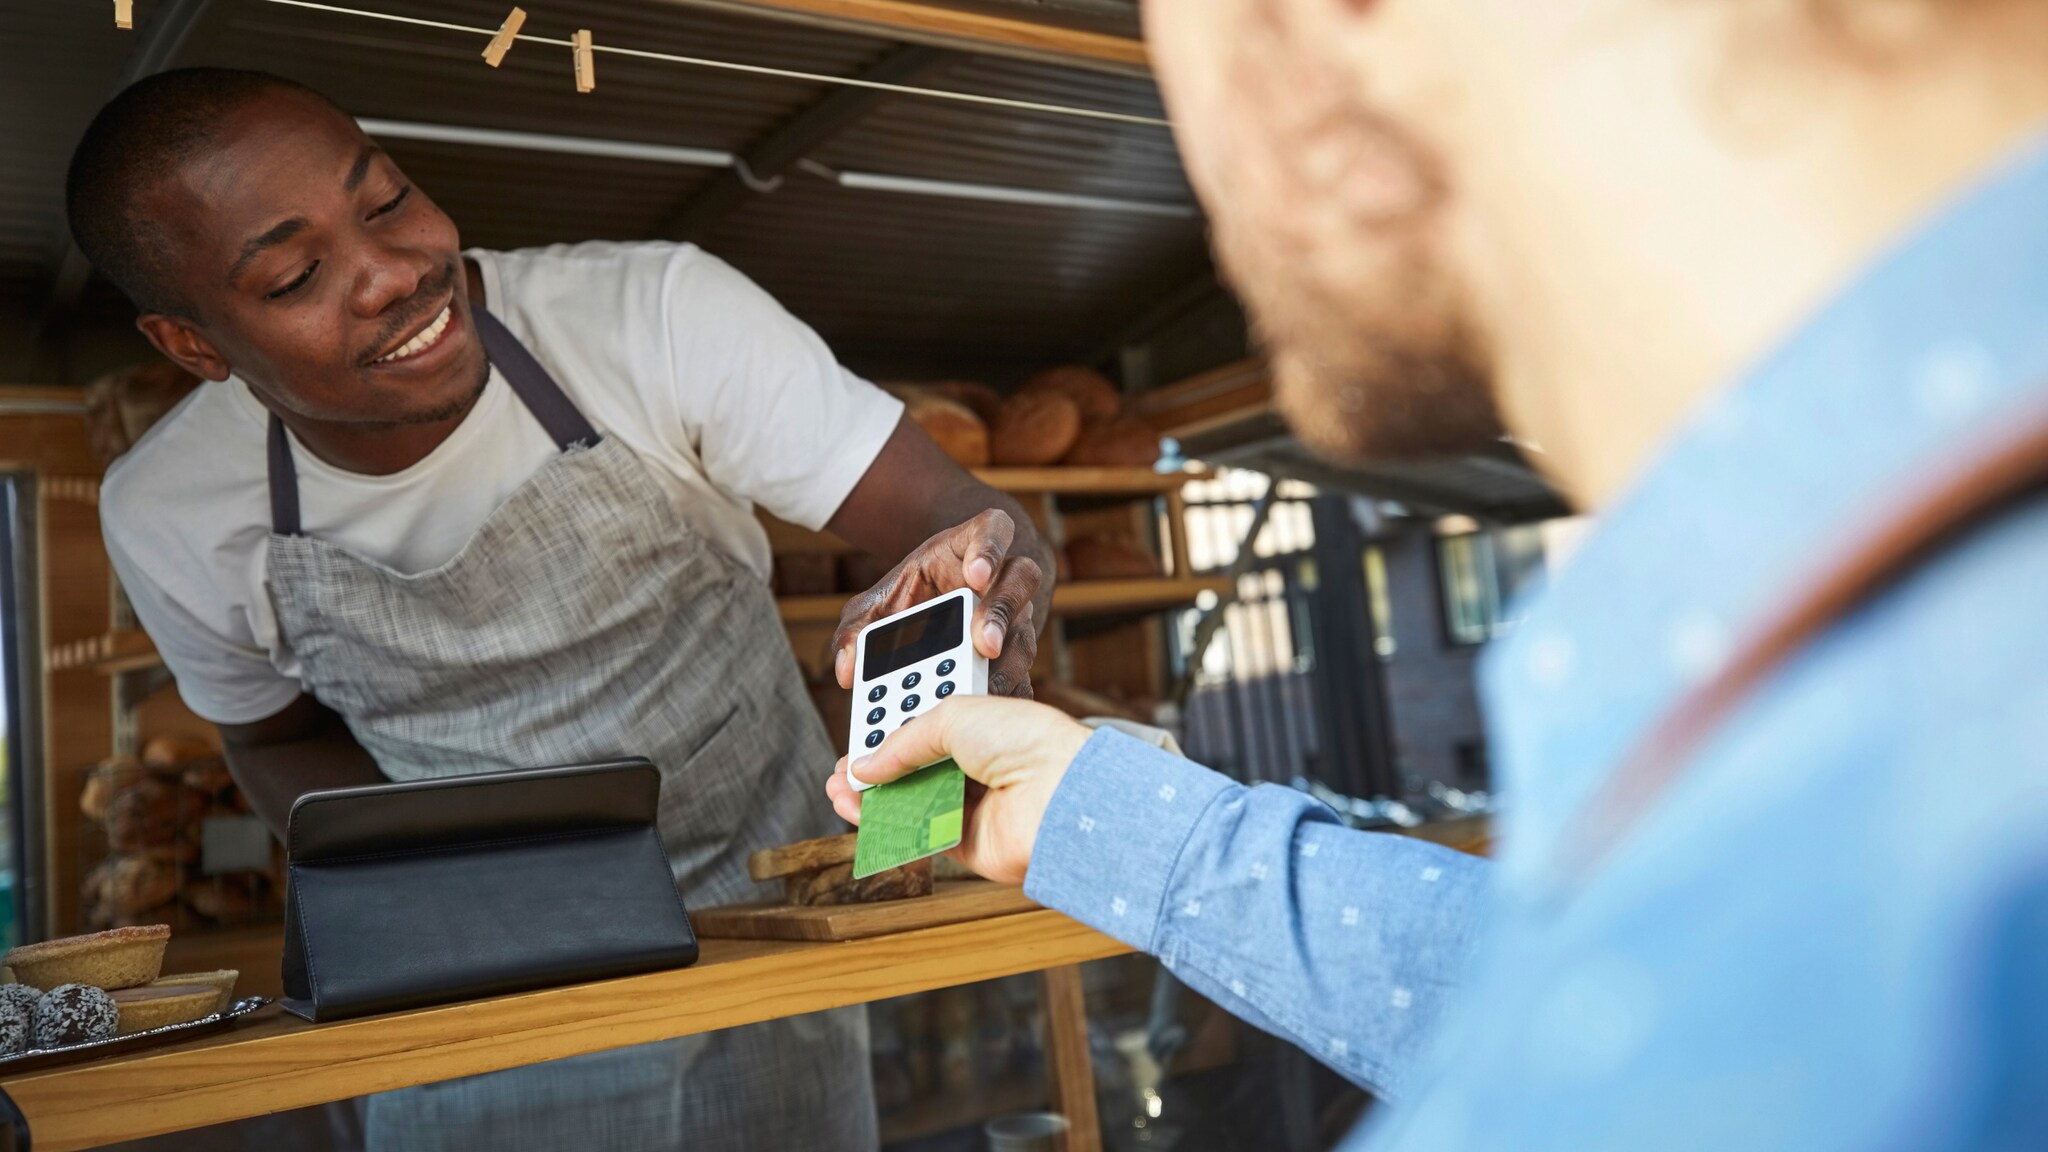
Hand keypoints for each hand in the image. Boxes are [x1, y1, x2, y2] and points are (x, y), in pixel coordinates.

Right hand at [826, 696, 1090, 884]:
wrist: (1060, 791)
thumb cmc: (1026, 741)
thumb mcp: (954, 715)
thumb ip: (904, 740)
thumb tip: (867, 764)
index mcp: (985, 728)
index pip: (930, 728)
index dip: (894, 730)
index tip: (863, 732)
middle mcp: (981, 767)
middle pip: (917, 769)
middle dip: (877, 767)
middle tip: (845, 767)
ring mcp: (975, 807)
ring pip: (912, 803)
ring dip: (873, 797)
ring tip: (839, 789)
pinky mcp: (968, 844)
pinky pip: (918, 835)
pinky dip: (886, 825)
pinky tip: (859, 811)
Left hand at [832, 509, 1043, 697]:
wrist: (938, 610)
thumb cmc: (912, 597)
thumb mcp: (879, 602)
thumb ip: (858, 628)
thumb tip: (847, 670)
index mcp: (970, 547)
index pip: (995, 528)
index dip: (990, 548)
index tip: (974, 575)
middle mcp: (1003, 578)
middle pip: (1020, 580)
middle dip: (1000, 613)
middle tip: (982, 643)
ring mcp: (1016, 616)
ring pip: (1027, 631)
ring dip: (1007, 661)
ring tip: (981, 686)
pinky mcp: (1016, 654)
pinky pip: (1023, 673)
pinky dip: (1007, 692)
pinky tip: (986, 711)